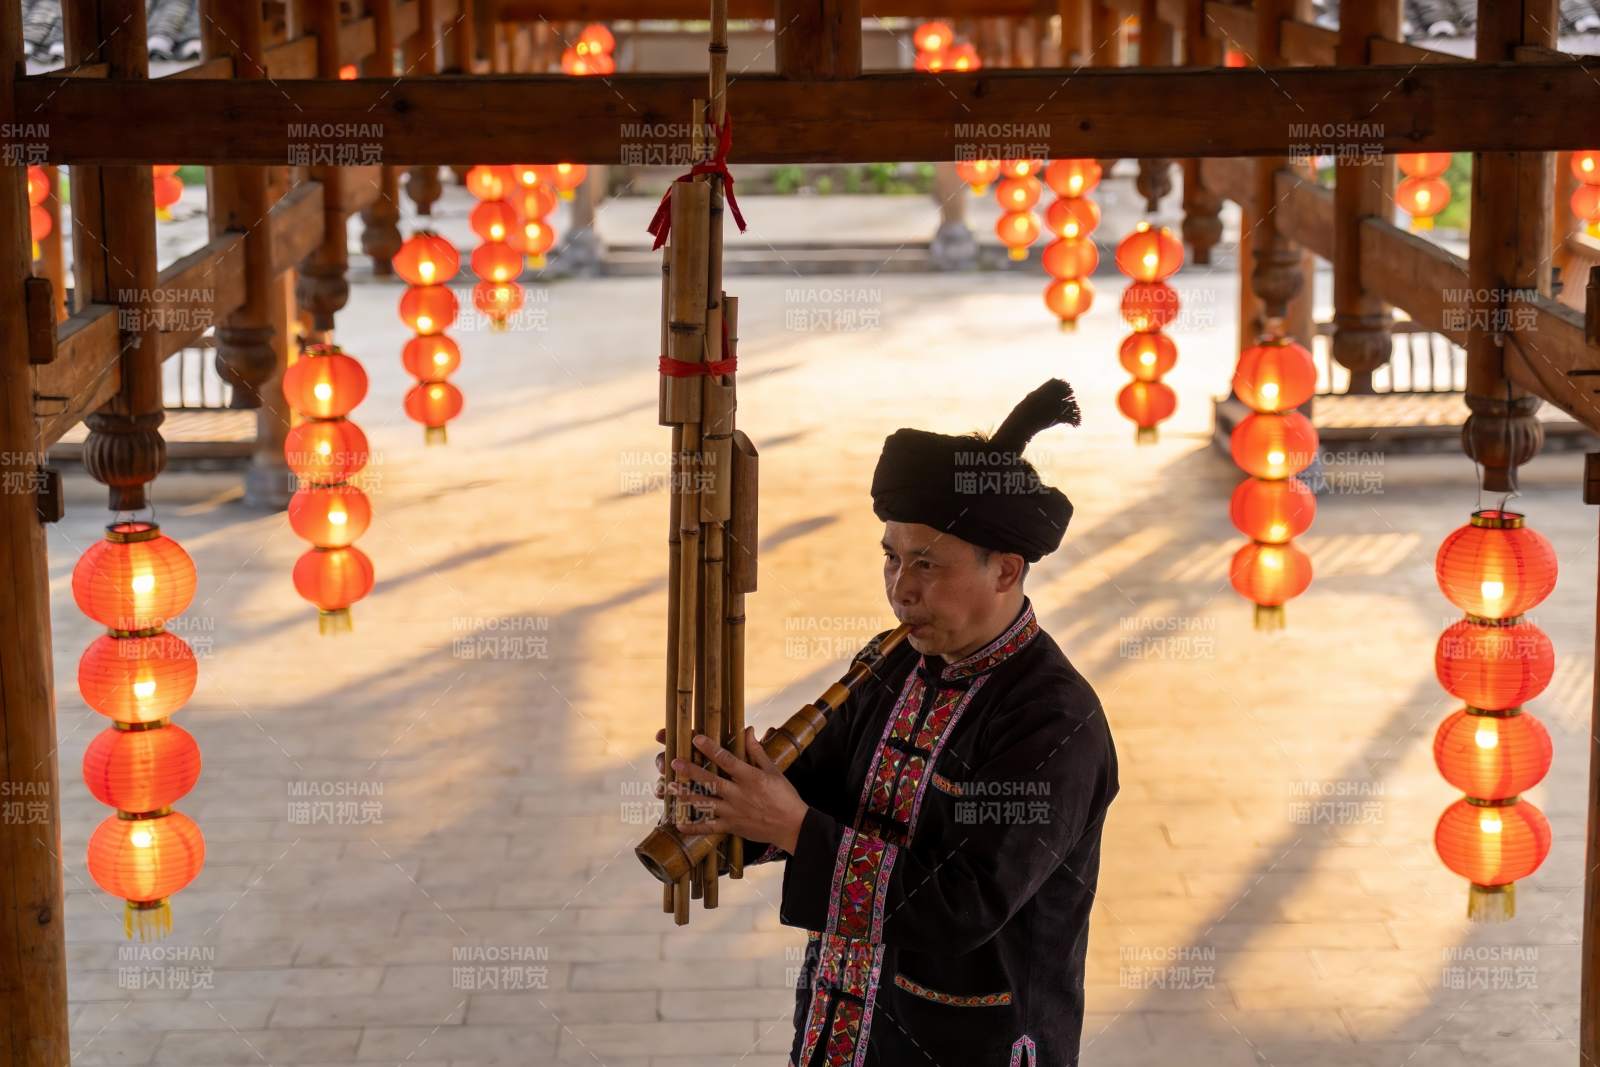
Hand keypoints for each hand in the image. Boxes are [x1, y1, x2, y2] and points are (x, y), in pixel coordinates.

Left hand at [666, 727, 807, 853]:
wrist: (793, 826)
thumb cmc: (785, 796)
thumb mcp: (773, 770)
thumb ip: (757, 751)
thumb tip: (748, 730)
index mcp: (750, 778)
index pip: (727, 760)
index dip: (710, 748)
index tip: (696, 738)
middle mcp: (739, 794)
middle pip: (710, 780)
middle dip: (690, 771)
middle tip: (674, 762)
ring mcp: (733, 812)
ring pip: (705, 803)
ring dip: (686, 795)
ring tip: (669, 787)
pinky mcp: (732, 827)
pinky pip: (709, 828)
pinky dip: (693, 827)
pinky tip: (678, 824)